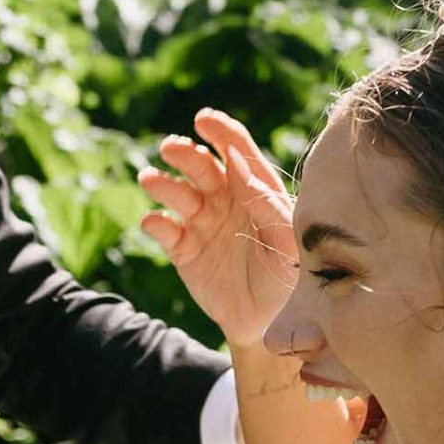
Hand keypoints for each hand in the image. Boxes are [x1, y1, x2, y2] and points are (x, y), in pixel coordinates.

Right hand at [139, 108, 298, 349]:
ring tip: (151, 179)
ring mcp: (202, 223)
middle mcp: (225, 199)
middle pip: (201, 166)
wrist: (271, 323)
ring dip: (163, 183)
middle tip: (172, 147)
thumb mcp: (290, 241)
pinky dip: (155, 223)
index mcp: (256, 189)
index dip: (221, 132)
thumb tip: (240, 165)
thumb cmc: (292, 278)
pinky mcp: (183, 250)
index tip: (204, 119)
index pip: (237, 151)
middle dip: (185, 153)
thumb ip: (268, 204)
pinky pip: (164, 230)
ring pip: (177, 193)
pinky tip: (155, 222)